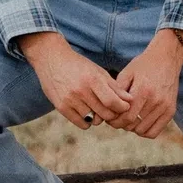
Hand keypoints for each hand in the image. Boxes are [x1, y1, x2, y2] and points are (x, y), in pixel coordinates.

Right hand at [16, 31, 131, 130]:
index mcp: (93, 79)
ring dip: (99, 117)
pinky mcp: (61, 107)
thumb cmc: (79, 65)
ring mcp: (70, 99)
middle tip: (112, 110)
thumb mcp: (98, 71)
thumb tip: (130, 100)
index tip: (124, 107)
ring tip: (97, 108)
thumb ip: (114, 87)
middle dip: (112, 114)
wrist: (51, 59)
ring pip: (94, 120)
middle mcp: (81, 90)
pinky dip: (87, 121)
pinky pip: (81, 123)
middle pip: (105, 113)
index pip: (112, 102)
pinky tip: (87, 112)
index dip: (122, 108)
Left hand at [106, 30, 182, 138]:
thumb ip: (117, 91)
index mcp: (142, 90)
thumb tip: (108, 110)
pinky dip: (144, 131)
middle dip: (121, 125)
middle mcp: (155, 100)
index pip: (126, 117)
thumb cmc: (143, 65)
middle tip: (117, 119)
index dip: (115, 121)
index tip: (110, 118)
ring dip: (132, 128)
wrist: (166, 58)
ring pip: (143, 131)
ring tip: (128, 119)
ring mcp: (165, 106)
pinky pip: (155, 131)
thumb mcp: (127, 73)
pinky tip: (139, 122)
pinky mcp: (171, 110)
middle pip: (133, 125)